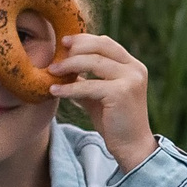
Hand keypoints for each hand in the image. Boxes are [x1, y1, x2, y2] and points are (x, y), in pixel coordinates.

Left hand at [46, 31, 155, 174]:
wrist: (132, 146)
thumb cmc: (115, 121)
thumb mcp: (99, 94)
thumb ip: (86, 79)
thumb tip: (62, 68)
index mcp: (132, 66)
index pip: (106, 43)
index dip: (84, 40)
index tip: (64, 43)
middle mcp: (135, 69)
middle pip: (100, 47)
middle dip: (75, 48)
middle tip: (55, 56)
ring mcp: (130, 79)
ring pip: (93, 62)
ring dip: (68, 65)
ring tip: (51, 71)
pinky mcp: (121, 93)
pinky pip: (88, 85)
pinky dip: (69, 88)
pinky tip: (54, 90)